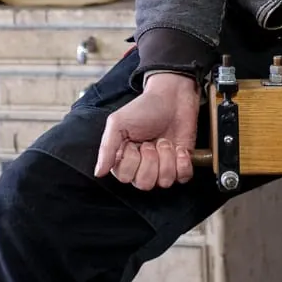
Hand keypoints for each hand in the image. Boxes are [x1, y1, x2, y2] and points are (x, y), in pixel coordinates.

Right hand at [94, 73, 200, 190]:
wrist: (172, 97)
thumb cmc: (144, 108)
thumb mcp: (118, 123)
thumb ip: (106, 149)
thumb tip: (98, 173)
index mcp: (124, 159)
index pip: (125, 177)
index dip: (132, 160)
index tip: (134, 142)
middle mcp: (142, 167)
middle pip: (144, 184)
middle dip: (151, 160)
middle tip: (151, 141)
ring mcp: (163, 167)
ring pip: (164, 182)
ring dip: (167, 158)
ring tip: (165, 141)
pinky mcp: (182, 165)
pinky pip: (183, 178)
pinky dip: (183, 163)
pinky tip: (179, 149)